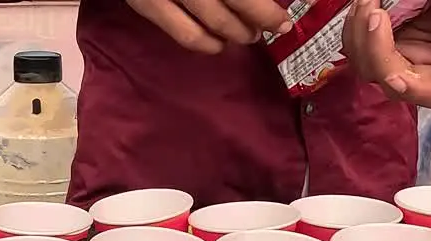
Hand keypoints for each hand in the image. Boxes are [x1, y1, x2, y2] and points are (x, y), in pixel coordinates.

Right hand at [127, 0, 293, 53]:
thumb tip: (262, 1)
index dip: (266, 9)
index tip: (284, 20)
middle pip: (239, 1)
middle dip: (262, 18)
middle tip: (275, 26)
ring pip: (216, 21)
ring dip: (239, 33)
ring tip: (249, 35)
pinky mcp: (147, 4)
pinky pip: (185, 34)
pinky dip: (207, 44)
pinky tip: (218, 45)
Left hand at [342, 0, 430, 113]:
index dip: (422, 93)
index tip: (396, 75)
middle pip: (401, 86)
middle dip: (378, 54)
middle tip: (373, 12)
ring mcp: (415, 54)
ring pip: (375, 71)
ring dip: (361, 40)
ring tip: (368, 3)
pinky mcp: (393, 41)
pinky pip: (365, 51)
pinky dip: (358, 31)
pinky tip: (365, 7)